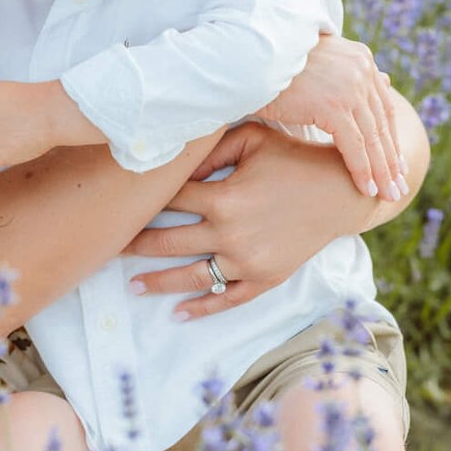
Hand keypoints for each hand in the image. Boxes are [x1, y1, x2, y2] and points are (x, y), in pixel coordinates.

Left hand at [123, 116, 420, 319]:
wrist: (340, 192)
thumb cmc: (294, 156)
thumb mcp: (254, 138)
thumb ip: (212, 145)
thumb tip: (176, 154)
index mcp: (224, 195)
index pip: (171, 198)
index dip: (144, 197)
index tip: (118, 199)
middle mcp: (230, 232)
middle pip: (169, 241)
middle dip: (136, 244)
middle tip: (109, 247)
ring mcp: (247, 260)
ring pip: (192, 276)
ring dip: (158, 283)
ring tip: (132, 287)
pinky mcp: (265, 278)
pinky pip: (227, 299)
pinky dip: (202, 307)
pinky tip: (179, 312)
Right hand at [260, 32, 406, 202]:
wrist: (248, 59)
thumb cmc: (276, 64)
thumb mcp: (321, 64)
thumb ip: (351, 74)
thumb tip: (385, 80)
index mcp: (360, 58)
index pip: (382, 105)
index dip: (390, 137)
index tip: (395, 163)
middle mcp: (361, 69)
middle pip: (383, 123)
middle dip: (391, 159)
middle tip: (398, 187)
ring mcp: (350, 87)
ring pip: (372, 138)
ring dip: (382, 171)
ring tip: (388, 195)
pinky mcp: (334, 105)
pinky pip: (355, 146)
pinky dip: (363, 171)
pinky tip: (368, 189)